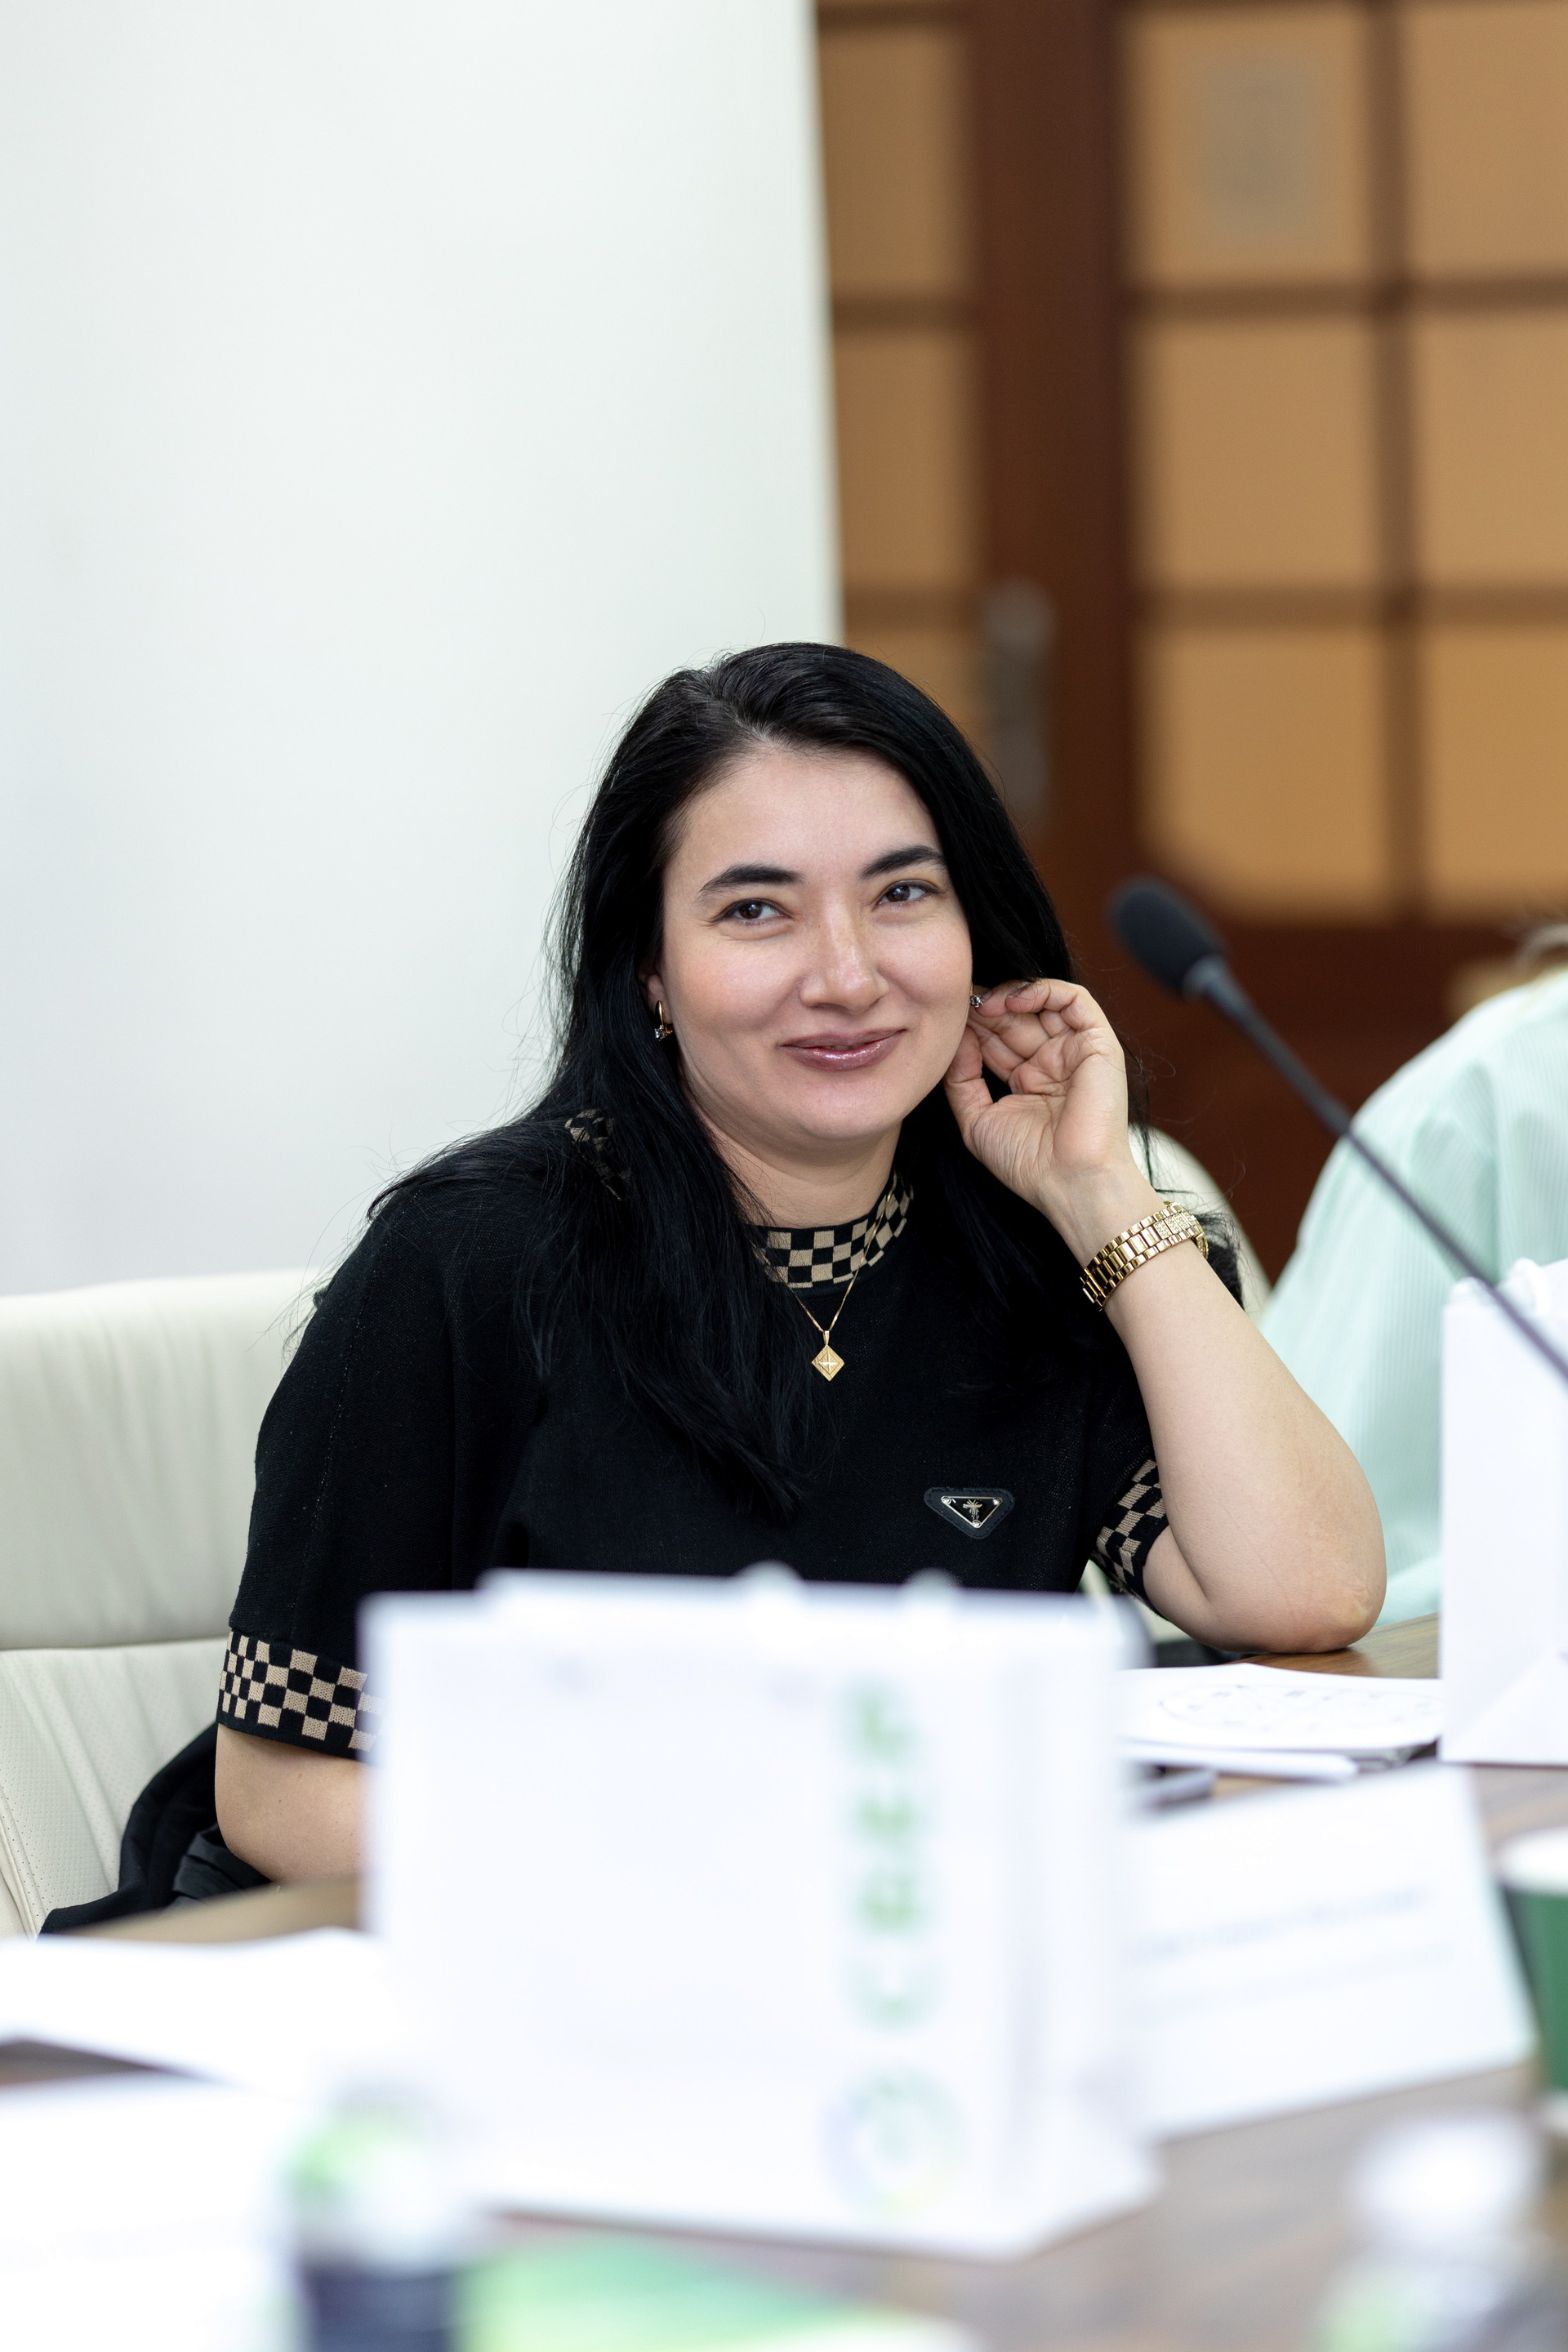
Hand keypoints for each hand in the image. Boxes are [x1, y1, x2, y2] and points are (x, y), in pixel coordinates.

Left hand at [942, 978, 1160, 1258]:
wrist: (1070, 1182)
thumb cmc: (1027, 1163)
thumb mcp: (977, 1120)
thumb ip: (961, 1079)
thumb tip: (955, 1039)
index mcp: (1028, 1081)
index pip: (996, 1039)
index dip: (972, 1025)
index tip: (947, 1018)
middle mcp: (1052, 1063)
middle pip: (1015, 1019)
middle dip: (985, 1008)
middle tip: (959, 1001)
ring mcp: (1075, 1052)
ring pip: (1042, 1004)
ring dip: (1009, 996)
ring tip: (982, 1003)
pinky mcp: (1098, 1044)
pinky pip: (1075, 1000)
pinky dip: (1044, 991)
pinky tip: (1013, 1001)